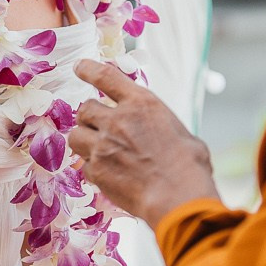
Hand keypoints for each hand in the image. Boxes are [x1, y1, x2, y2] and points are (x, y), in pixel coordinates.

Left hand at [70, 61, 216, 226]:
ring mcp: (103, 145)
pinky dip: (93, 168)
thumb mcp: (181, 133)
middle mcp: (118, 120)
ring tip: (98, 149)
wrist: (178, 197)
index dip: (89, 70)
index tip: (79, 67)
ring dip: (84, 140)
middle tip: (98, 126)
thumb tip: (163, 133)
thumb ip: (161, 126)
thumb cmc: (189, 167)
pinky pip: (84, 165)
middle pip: (85, 109)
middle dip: (89, 117)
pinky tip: (108, 174)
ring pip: (76, 135)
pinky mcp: (96, 170)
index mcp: (142, 104)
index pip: (106, 77)